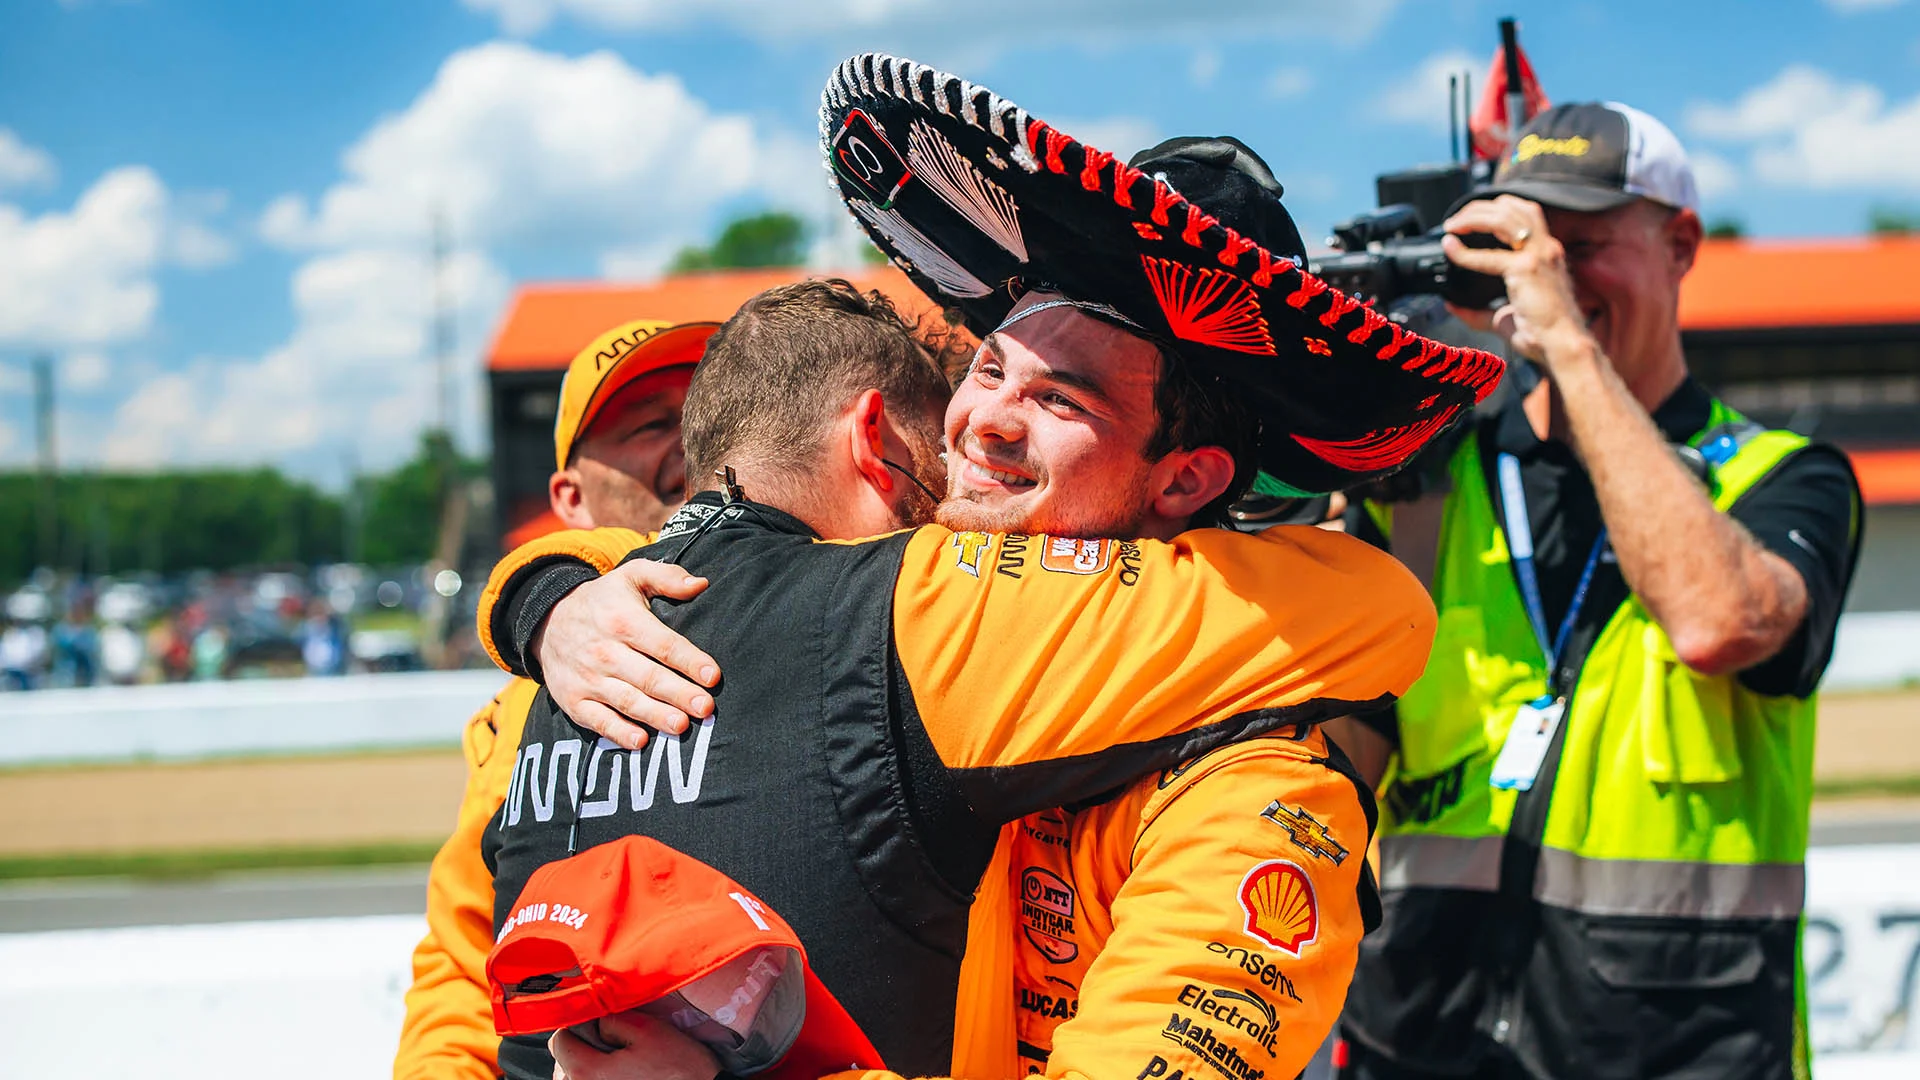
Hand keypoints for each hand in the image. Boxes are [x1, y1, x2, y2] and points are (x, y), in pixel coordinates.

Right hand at [531, 559, 721, 749]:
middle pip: (648, 677)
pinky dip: (618, 732)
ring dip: (655, 715)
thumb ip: (667, 577)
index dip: (689, 661)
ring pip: (627, 701)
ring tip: (681, 726)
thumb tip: (701, 584)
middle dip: (678, 693)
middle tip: (706, 708)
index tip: (714, 676)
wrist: (546, 620)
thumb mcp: (630, 576)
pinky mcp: (573, 700)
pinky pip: (598, 720)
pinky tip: (641, 741)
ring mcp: (587, 678)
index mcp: (623, 620)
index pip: (662, 644)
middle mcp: (604, 651)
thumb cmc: (603, 601)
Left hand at [551, 1013, 719, 1079]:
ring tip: (623, 1061)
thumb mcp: (646, 1028)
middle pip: (566, 1062)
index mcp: (587, 1070)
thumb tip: (596, 1022)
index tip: (596, 1023)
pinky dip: (604, 1078)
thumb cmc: (677, 1066)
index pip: (558, 1041)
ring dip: (594, 1064)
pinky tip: (628, 1075)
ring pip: (579, 1076)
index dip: (577, 1026)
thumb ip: (611, 1020)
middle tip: (615, 1042)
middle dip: (585, 1047)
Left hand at [1440, 195, 1590, 366]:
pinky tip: (1450, 248)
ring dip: (1473, 216)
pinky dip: (1465, 251)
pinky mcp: (1527, 269)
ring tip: (1452, 226)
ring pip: (1504, 217)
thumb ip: (1477, 312)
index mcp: (1546, 253)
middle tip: (1454, 221)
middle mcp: (1546, 248)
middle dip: (1479, 208)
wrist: (1561, 346)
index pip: (1523, 215)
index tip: (1466, 220)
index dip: (1493, 211)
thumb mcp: (1503, 318)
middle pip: (1514, 207)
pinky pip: (1489, 255)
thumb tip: (1451, 306)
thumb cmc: (1541, 335)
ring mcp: (1539, 255)